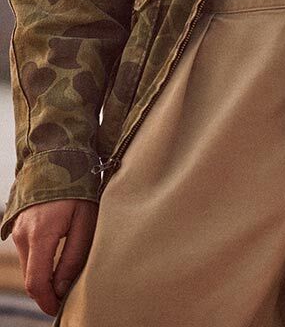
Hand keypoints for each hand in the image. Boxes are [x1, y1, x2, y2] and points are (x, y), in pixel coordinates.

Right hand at [11, 198, 98, 315]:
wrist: (59, 156)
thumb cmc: (78, 187)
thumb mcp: (85, 221)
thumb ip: (73, 257)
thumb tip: (61, 289)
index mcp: (39, 235)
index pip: (36, 282)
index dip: (47, 301)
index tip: (60, 309)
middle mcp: (23, 235)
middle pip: (31, 277)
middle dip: (47, 291)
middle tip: (69, 294)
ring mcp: (18, 230)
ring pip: (29, 266)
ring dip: (44, 276)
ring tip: (67, 275)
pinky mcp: (19, 226)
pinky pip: (28, 253)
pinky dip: (40, 262)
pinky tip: (57, 259)